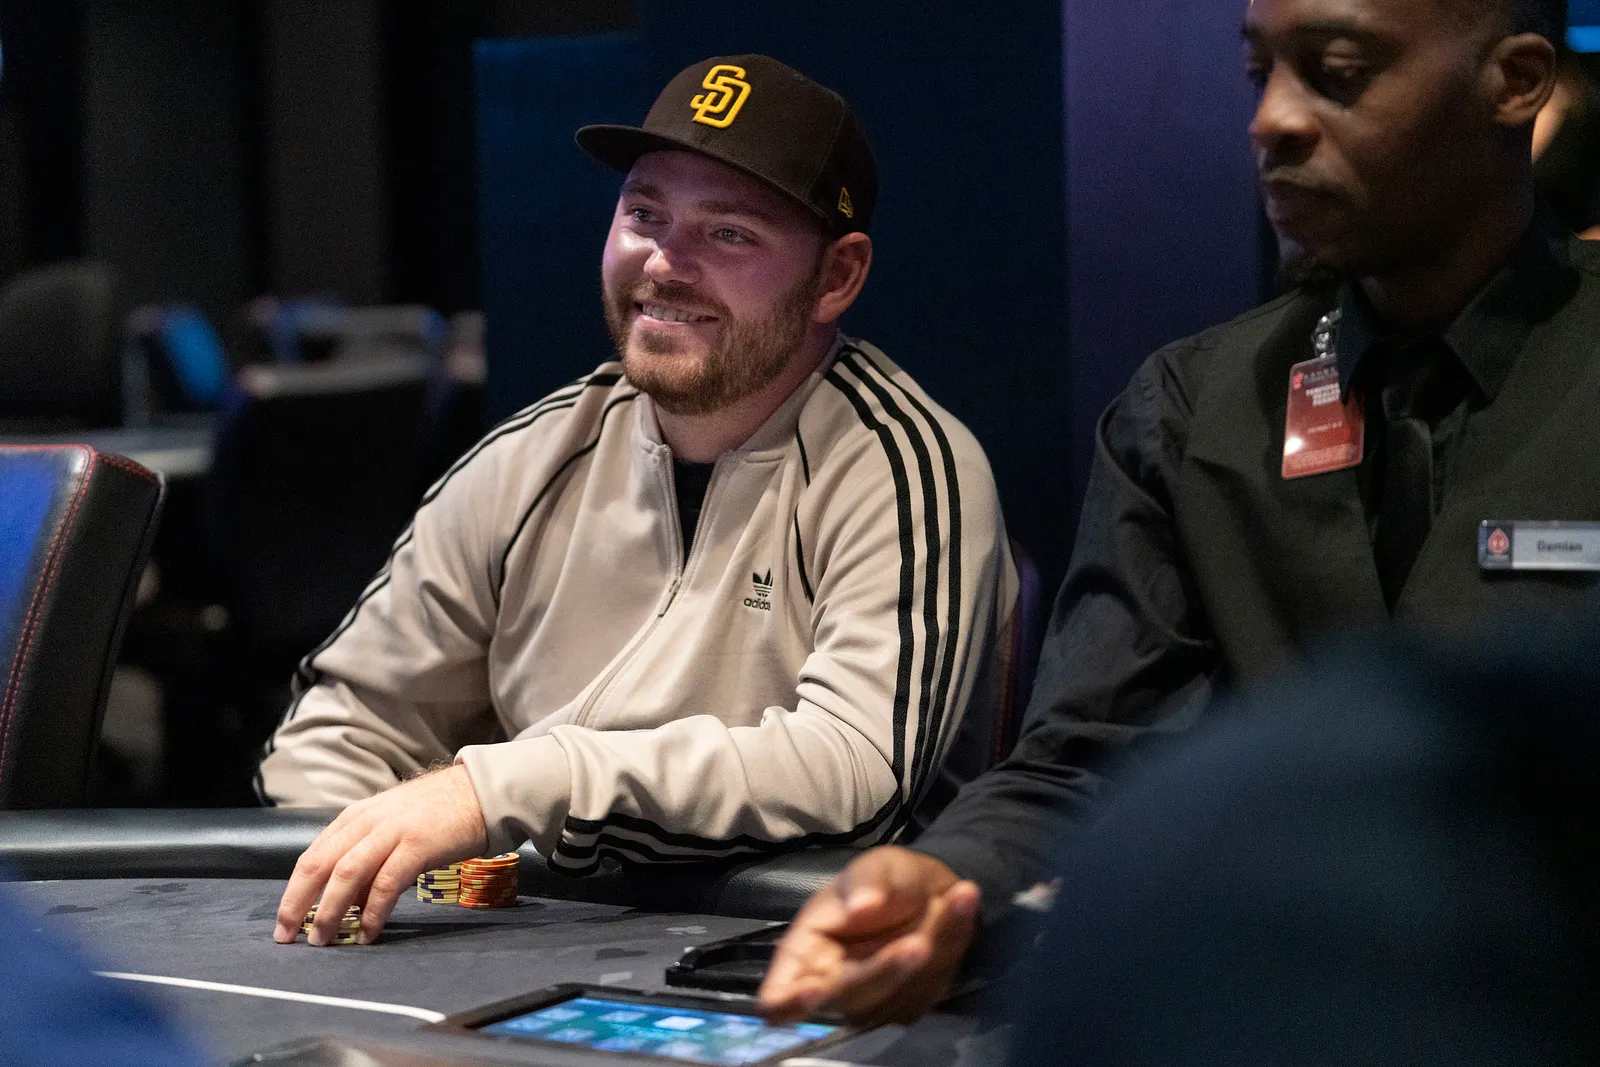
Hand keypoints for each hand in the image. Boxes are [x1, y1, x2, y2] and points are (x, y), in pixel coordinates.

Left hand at [273, 765, 488, 946]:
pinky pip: (385, 883)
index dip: (293, 892)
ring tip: (322, 938)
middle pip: (318, 865)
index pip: (312, 856)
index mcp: (356, 817)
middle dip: (297, 903)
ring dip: (329, 911)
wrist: (480, 792)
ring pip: (345, 874)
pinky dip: (372, 912)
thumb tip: (347, 902)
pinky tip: (368, 932)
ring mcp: (391, 831)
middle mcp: (367, 821)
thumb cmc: (437, 813)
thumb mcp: (391, 828)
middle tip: (287, 936)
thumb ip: (367, 859)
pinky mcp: (417, 844)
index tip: (284, 921)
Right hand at [758, 846, 979, 1025]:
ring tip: (956, 895)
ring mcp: (877, 1001)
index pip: (780, 998)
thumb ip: (865, 883)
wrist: (931, 888)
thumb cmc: (885, 879)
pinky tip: (963, 901)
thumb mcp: (873, 867)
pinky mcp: (914, 1002)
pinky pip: (936, 983)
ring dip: (932, 946)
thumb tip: (861, 907)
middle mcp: (836, 985)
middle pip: (852, 998)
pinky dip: (954, 941)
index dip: (790, 1003)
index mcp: (806, 953)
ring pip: (900, 994)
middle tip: (920, 941)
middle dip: (885, 970)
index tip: (817, 988)